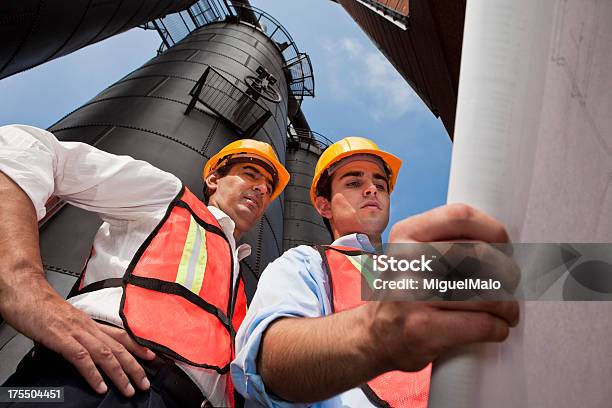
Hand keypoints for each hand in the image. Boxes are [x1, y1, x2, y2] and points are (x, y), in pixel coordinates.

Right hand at [0, 274, 154, 396]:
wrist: (25, 293)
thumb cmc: (42, 308)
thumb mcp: (66, 323)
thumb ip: (74, 338)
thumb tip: (78, 355)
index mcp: (90, 323)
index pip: (121, 335)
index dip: (138, 347)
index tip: (153, 358)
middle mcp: (88, 327)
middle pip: (118, 348)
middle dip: (134, 367)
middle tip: (144, 383)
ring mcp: (76, 332)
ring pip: (105, 354)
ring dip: (119, 374)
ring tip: (128, 389)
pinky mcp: (61, 338)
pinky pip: (81, 358)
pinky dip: (93, 374)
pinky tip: (100, 386)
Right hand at [364, 203, 519, 371]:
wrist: (372, 336)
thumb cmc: (405, 292)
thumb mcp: (412, 253)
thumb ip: (445, 240)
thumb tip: (500, 241)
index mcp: (406, 234)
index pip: (460, 215)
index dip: (492, 229)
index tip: (503, 246)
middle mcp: (407, 260)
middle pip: (480, 254)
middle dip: (507, 272)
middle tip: (510, 284)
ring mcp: (413, 295)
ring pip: (487, 293)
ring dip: (508, 305)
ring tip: (507, 311)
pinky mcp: (423, 329)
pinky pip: (481, 324)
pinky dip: (498, 328)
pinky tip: (495, 328)